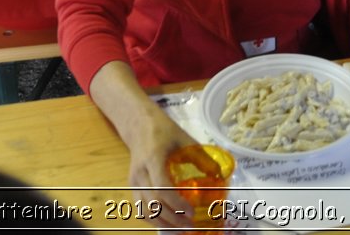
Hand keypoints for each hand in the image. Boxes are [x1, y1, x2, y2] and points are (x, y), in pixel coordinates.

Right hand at [89, 62, 196, 228]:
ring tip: (180, 229)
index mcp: (153, 159)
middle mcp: (140, 173)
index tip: (191, 211)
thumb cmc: (163, 130)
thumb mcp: (184, 138)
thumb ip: (200, 156)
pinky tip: (167, 223)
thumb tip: (218, 174)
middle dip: (172, 218)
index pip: (162, 187)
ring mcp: (133, 181)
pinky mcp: (132, 186)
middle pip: (153, 203)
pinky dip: (153, 219)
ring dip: (162, 223)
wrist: (138, 124)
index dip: (176, 203)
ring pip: (144, 210)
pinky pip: (140, 208)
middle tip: (190, 225)